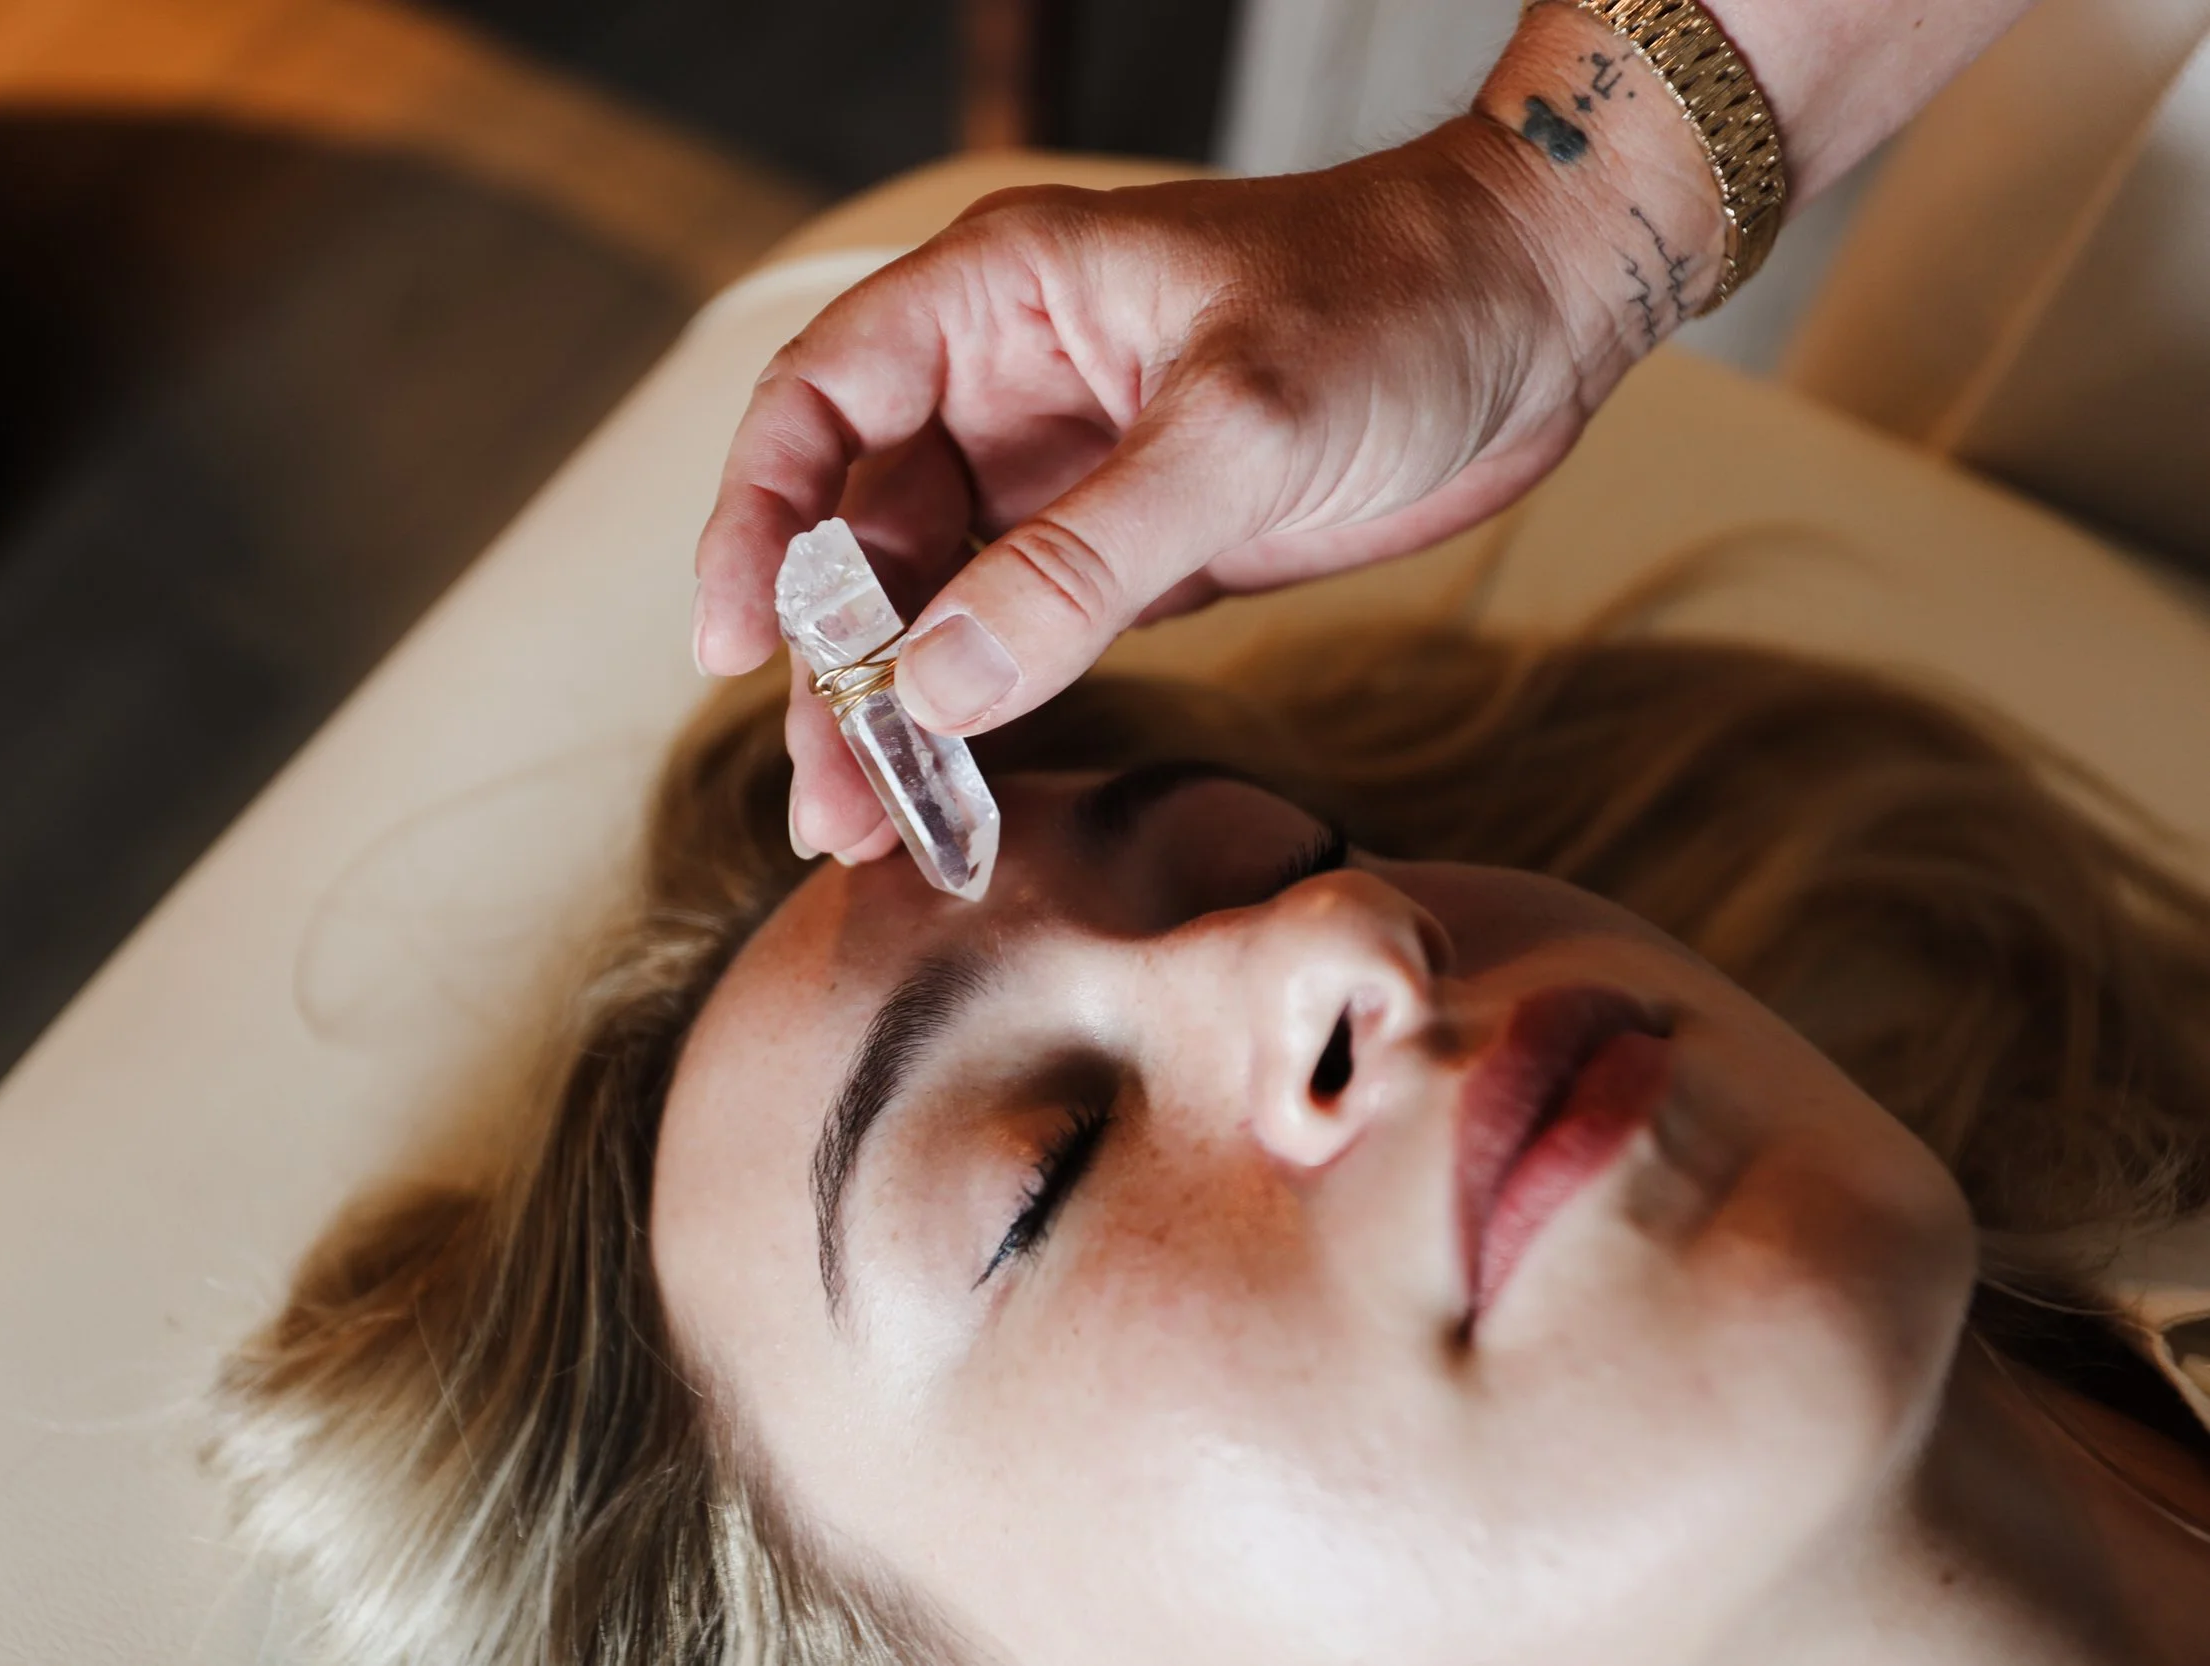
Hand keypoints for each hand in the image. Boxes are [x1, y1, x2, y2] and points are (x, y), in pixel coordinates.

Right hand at [694, 118, 1631, 861]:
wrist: (1542, 314)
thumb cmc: (1398, 304)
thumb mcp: (1241, 428)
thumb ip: (1086, 561)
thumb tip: (933, 686)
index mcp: (1000, 299)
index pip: (819, 403)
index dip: (758, 521)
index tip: (731, 645)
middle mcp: (1010, 384)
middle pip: (863, 530)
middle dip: (832, 665)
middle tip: (826, 798)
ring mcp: (1067, 473)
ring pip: (936, 602)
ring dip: (900, 711)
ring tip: (872, 827)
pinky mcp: (1130, 550)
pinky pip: (1023, 638)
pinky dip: (985, 715)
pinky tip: (959, 790)